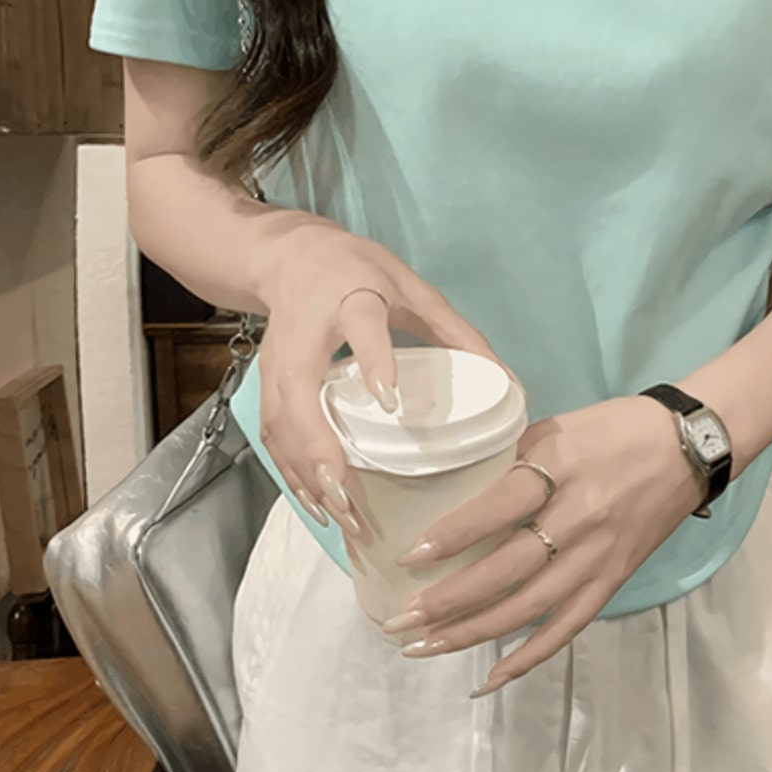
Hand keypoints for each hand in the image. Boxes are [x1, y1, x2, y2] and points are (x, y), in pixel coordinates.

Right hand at [254, 221, 496, 535]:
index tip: (390, 402)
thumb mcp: (413, 288)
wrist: (289, 255)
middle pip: (300, 391)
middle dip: (320, 447)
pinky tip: (318, 504)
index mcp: (350, 296)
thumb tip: (507, 381)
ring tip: (339, 516)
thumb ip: (456, 331)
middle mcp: (305, 332)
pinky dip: (291, 473)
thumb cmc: (358, 269)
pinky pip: (272, 435)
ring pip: (279, 422)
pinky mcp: (265, 383)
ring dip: (305, 472)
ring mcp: (276, 361)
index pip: (361, 325)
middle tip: (349, 495)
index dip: (374, 362)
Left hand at [380, 395, 705, 694]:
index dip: (453, 535)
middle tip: (399, 620)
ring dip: (473, 633)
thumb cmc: (617, 427)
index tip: (409, 558)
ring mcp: (598, 555)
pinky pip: (567, 627)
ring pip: (529, 607)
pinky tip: (489, 678)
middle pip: (507, 569)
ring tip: (424, 648)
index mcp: (561, 466)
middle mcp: (579, 516)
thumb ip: (512, 455)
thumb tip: (459, 484)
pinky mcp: (614, 580)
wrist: (689, 447)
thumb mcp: (558, 425)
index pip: (499, 507)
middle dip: (448, 601)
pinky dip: (528, 656)